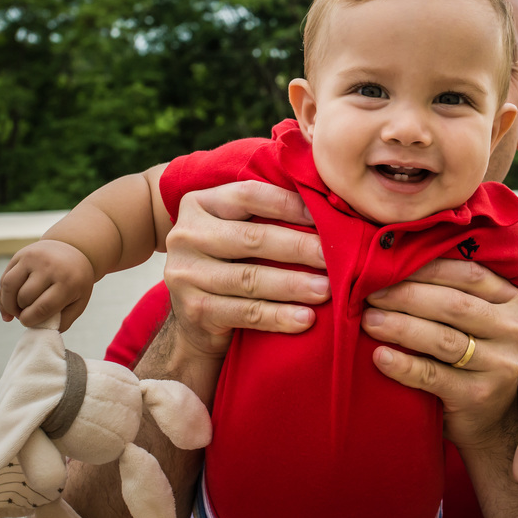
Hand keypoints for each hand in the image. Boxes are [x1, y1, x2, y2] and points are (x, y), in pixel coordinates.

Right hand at [0, 240, 94, 329]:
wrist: (74, 249)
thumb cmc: (75, 281)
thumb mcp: (79, 301)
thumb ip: (63, 320)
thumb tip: (38, 330)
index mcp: (68, 281)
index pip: (43, 307)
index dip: (31, 320)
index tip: (28, 322)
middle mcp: (50, 267)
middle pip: (24, 297)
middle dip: (21, 311)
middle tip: (26, 314)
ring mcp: (34, 258)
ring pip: (9, 286)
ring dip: (8, 303)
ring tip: (16, 309)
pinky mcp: (21, 254)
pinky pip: (5, 278)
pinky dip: (3, 293)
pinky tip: (9, 302)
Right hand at [163, 180, 328, 359]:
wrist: (195, 322)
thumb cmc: (230, 265)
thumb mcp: (236, 231)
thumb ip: (266, 213)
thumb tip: (326, 197)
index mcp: (199, 204)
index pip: (249, 195)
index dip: (289, 204)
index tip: (325, 215)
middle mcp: (186, 235)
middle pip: (251, 238)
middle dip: (298, 247)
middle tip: (333, 257)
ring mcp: (185, 274)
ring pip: (249, 278)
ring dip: (293, 285)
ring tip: (326, 290)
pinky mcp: (194, 310)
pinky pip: (245, 312)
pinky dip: (278, 317)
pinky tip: (305, 319)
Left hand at [360, 258, 517, 449]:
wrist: (487, 420)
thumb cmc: (468, 356)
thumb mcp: (471, 320)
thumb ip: (447, 290)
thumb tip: (393, 259)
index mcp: (511, 300)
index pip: (467, 274)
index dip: (425, 268)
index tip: (386, 265)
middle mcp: (513, 330)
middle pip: (453, 304)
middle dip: (406, 295)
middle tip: (368, 293)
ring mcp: (500, 365)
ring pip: (443, 338)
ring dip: (400, 326)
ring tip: (368, 321)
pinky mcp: (479, 396)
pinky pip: (434, 375)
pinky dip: (403, 365)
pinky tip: (379, 357)